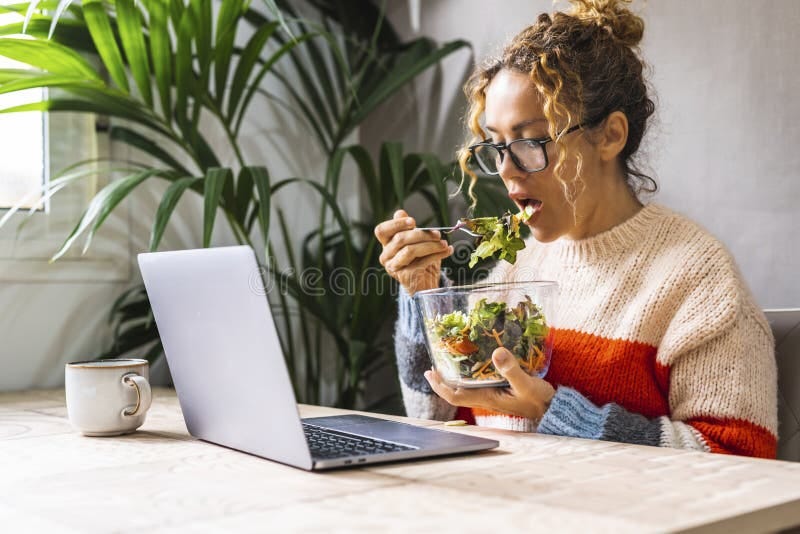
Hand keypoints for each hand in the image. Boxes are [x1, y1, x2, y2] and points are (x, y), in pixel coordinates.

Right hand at [375, 209, 452, 294]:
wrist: (426, 285)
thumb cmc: (421, 260)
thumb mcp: (417, 242)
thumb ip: (409, 229)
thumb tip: (400, 213)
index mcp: (386, 244)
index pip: (381, 230)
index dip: (396, 223)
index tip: (413, 221)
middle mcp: (385, 256)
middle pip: (400, 239)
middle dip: (422, 234)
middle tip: (438, 234)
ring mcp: (393, 267)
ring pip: (410, 250)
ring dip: (431, 245)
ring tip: (444, 244)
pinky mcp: (404, 276)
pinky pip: (420, 262)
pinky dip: (436, 255)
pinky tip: (447, 251)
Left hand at [425, 347, 555, 420]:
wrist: (552, 409)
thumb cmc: (540, 400)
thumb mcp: (527, 384)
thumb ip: (512, 370)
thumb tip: (496, 352)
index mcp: (487, 398)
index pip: (455, 396)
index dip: (440, 386)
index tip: (430, 373)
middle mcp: (486, 398)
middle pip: (456, 392)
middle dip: (442, 380)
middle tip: (433, 365)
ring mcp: (492, 395)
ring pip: (466, 387)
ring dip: (454, 377)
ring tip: (448, 361)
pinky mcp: (499, 391)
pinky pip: (478, 384)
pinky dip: (469, 374)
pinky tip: (473, 363)